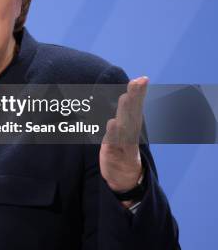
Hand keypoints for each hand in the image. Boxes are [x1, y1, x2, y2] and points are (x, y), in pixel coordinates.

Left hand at [100, 77, 147, 193]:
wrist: (123, 177)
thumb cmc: (121, 149)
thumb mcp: (121, 130)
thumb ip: (123, 113)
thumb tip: (124, 94)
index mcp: (131, 125)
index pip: (135, 106)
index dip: (138, 93)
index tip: (143, 78)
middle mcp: (129, 132)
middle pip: (132, 112)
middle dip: (135, 97)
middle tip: (139, 82)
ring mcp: (123, 143)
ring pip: (125, 125)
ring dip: (125, 111)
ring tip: (126, 97)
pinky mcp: (114, 154)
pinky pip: (113, 143)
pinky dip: (113, 133)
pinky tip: (112, 123)